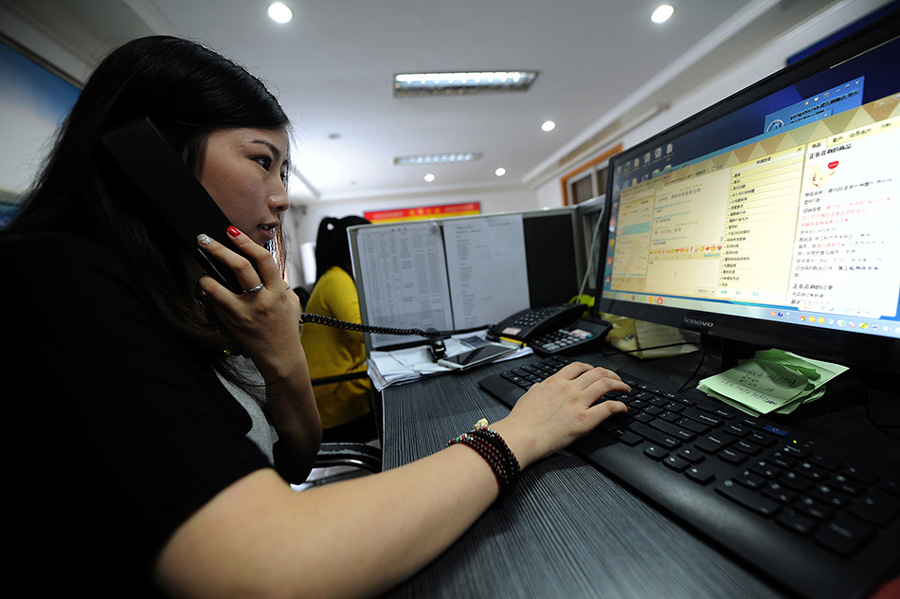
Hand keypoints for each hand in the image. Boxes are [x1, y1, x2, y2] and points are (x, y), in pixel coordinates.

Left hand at [196, 227, 302, 382]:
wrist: (281, 358)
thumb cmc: (285, 330)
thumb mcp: (291, 303)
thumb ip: (281, 284)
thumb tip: (267, 267)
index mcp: (279, 291)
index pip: (263, 259)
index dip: (247, 242)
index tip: (232, 231)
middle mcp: (263, 299)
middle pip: (241, 266)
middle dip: (221, 247)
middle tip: (206, 238)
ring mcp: (247, 311)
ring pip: (223, 283)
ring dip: (210, 267)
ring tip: (202, 258)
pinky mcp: (235, 322)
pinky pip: (216, 300)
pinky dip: (209, 288)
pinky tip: (205, 282)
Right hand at [490, 362, 629, 467]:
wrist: (521, 435)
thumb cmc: (522, 420)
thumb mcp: (527, 396)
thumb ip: (537, 389)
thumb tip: (539, 386)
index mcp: (555, 382)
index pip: (579, 367)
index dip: (592, 368)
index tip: (597, 372)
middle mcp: (569, 388)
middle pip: (597, 373)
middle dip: (611, 375)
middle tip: (617, 380)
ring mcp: (578, 403)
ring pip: (606, 385)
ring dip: (620, 385)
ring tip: (625, 390)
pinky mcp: (584, 420)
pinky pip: (608, 407)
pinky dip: (619, 406)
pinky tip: (623, 408)